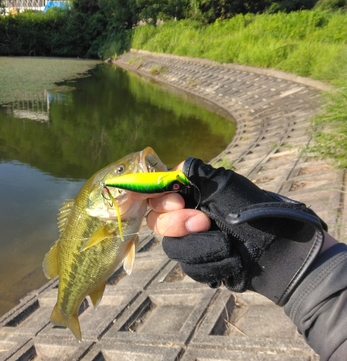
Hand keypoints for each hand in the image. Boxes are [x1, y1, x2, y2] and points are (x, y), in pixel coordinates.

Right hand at [148, 158, 327, 305]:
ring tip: (225, 246)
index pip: (156, 194)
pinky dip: (208, 264)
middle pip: (157, 222)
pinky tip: (229, 260)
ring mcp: (192, 240)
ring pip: (173, 247)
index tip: (177, 202)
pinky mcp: (200, 263)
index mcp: (191, 193)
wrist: (279, 253)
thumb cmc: (255, 214)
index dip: (160, 200)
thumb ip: (198, 175)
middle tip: (204, 223)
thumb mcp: (226, 186)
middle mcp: (187, 214)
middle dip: (178, 225)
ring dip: (198, 247)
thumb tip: (177, 168)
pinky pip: (188, 267)